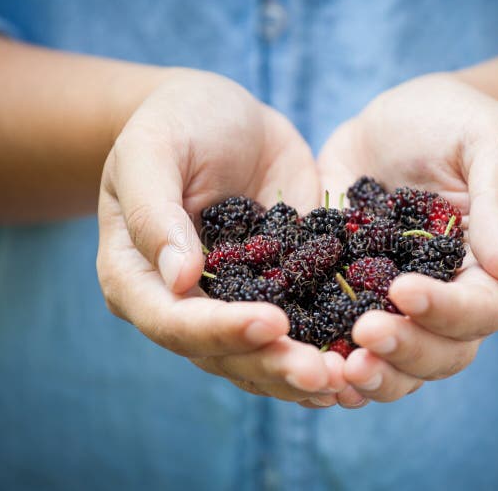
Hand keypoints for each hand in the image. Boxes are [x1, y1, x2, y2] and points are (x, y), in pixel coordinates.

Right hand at [97, 69, 346, 405]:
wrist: (223, 115)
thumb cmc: (177, 122)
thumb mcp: (153, 150)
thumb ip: (155, 211)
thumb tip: (180, 279)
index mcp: (137, 276)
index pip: (173, 321)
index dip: (220, 330)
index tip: (270, 323)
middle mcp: (182, 303)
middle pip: (222, 353)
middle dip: (273, 365)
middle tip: (325, 374)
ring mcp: (231, 304)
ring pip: (261, 357)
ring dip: (303, 374)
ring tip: (350, 381)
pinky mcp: (276, 292)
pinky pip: (297, 332)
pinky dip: (326, 350)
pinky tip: (360, 365)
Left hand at [318, 73, 497, 403]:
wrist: (398, 122)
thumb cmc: (455, 121)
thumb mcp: (490, 140)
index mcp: (497, 270)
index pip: (481, 309)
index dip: (445, 311)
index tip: (402, 291)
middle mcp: (456, 302)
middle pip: (442, 353)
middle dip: (405, 351)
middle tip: (363, 334)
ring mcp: (406, 310)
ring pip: (401, 367)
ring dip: (374, 376)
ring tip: (336, 370)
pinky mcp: (359, 302)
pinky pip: (352, 348)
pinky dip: (335, 365)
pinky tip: (311, 369)